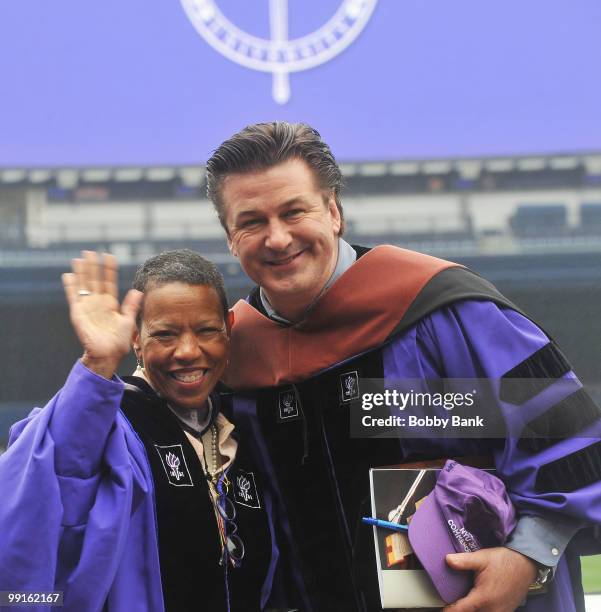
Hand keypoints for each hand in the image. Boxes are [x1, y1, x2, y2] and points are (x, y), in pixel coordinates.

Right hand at [62, 251, 142, 377]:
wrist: (108, 354)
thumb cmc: (118, 341)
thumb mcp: (128, 321)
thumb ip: (131, 305)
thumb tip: (137, 291)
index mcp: (110, 304)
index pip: (109, 282)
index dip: (109, 270)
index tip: (110, 256)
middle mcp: (98, 303)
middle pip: (95, 280)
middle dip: (93, 266)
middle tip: (91, 252)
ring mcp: (87, 307)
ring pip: (84, 285)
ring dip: (81, 272)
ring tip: (80, 258)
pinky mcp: (78, 313)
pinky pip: (74, 297)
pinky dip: (71, 286)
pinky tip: (69, 275)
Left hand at [443, 547, 537, 611]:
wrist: (526, 563)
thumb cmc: (504, 560)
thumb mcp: (482, 558)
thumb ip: (463, 561)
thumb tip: (447, 560)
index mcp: (483, 597)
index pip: (462, 610)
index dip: (450, 610)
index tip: (444, 609)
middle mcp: (493, 609)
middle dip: (462, 610)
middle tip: (453, 604)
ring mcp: (501, 611)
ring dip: (473, 610)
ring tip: (465, 603)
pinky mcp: (507, 610)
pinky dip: (483, 610)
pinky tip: (479, 604)